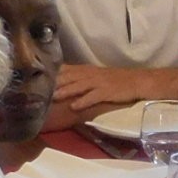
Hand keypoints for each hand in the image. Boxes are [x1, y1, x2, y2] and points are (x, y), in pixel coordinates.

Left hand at [50, 63, 177, 116]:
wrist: (140, 81)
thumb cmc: (118, 81)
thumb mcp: (98, 76)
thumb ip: (82, 79)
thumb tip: (64, 83)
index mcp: (87, 70)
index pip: (66, 70)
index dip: (52, 74)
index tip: (37, 79)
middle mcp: (91, 74)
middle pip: (69, 77)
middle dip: (54, 83)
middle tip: (39, 89)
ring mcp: (100, 83)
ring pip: (79, 86)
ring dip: (65, 91)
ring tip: (53, 97)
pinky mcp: (108, 91)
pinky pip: (93, 96)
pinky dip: (83, 101)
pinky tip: (74, 106)